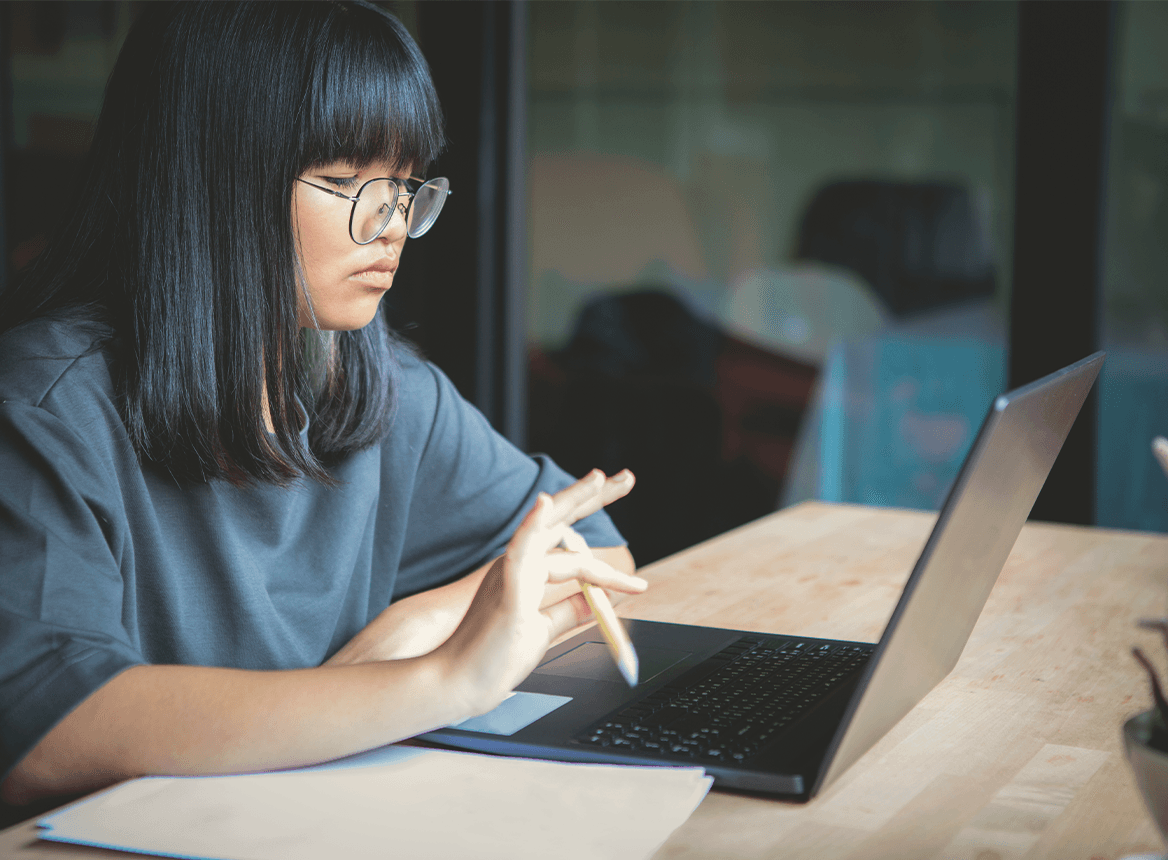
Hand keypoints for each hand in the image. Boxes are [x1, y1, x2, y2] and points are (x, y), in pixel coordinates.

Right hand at [326, 469, 636, 665]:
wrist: (457, 685)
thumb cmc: (493, 660)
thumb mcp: (543, 631)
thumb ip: (568, 611)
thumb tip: (599, 598)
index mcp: (527, 574)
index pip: (571, 553)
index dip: (606, 564)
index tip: (640, 586)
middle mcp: (519, 565)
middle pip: (561, 522)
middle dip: (594, 497)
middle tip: (627, 478)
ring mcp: (511, 573)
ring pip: (547, 527)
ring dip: (575, 499)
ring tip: (601, 478)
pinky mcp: (505, 589)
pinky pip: (520, 550)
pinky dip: (533, 525)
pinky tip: (546, 503)